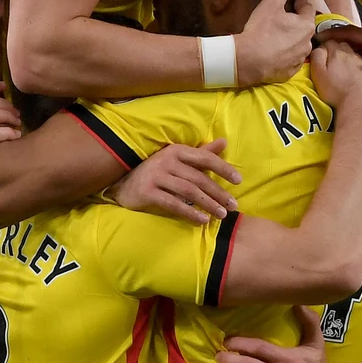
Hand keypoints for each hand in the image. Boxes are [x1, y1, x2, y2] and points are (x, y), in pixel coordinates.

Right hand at [108, 139, 241, 224]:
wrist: (123, 184)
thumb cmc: (156, 172)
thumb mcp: (178, 160)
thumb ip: (202, 154)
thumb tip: (224, 142)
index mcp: (176, 151)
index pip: (204, 158)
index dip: (223, 168)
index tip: (239, 180)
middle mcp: (166, 161)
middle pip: (199, 178)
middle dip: (219, 193)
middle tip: (233, 206)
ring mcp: (156, 176)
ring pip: (189, 192)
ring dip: (208, 204)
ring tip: (221, 215)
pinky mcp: (147, 192)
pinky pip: (173, 204)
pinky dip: (190, 213)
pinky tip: (202, 220)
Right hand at [234, 0, 315, 86]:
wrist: (249, 61)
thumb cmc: (262, 30)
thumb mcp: (270, 3)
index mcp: (306, 25)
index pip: (308, 9)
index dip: (300, 3)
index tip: (293, 2)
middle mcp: (308, 43)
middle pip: (304, 28)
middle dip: (295, 22)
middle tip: (281, 20)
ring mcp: (300, 59)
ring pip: (298, 45)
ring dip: (291, 40)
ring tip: (276, 37)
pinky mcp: (290, 72)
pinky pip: (290, 59)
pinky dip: (284, 55)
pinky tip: (273, 52)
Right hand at [316, 26, 361, 115]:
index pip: (355, 33)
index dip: (336, 33)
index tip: (321, 36)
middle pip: (353, 35)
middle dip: (334, 35)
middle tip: (317, 40)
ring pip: (355, 42)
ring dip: (340, 42)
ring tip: (323, 47)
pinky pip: (358, 49)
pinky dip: (346, 50)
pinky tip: (338, 57)